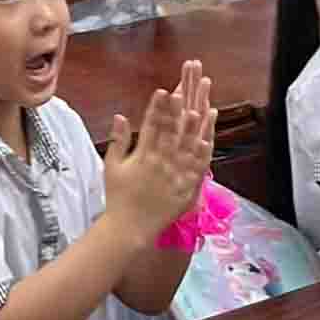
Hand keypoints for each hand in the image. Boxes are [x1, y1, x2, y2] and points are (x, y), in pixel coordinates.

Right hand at [103, 61, 216, 241]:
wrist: (129, 227)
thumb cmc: (118, 196)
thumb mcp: (112, 166)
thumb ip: (118, 140)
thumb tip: (120, 115)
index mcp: (142, 156)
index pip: (151, 126)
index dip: (157, 107)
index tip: (162, 91)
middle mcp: (160, 163)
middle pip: (171, 132)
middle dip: (177, 111)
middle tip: (184, 91)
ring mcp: (174, 176)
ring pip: (186, 147)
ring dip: (194, 128)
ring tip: (201, 109)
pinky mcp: (186, 189)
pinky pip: (197, 169)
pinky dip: (202, 153)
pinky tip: (208, 139)